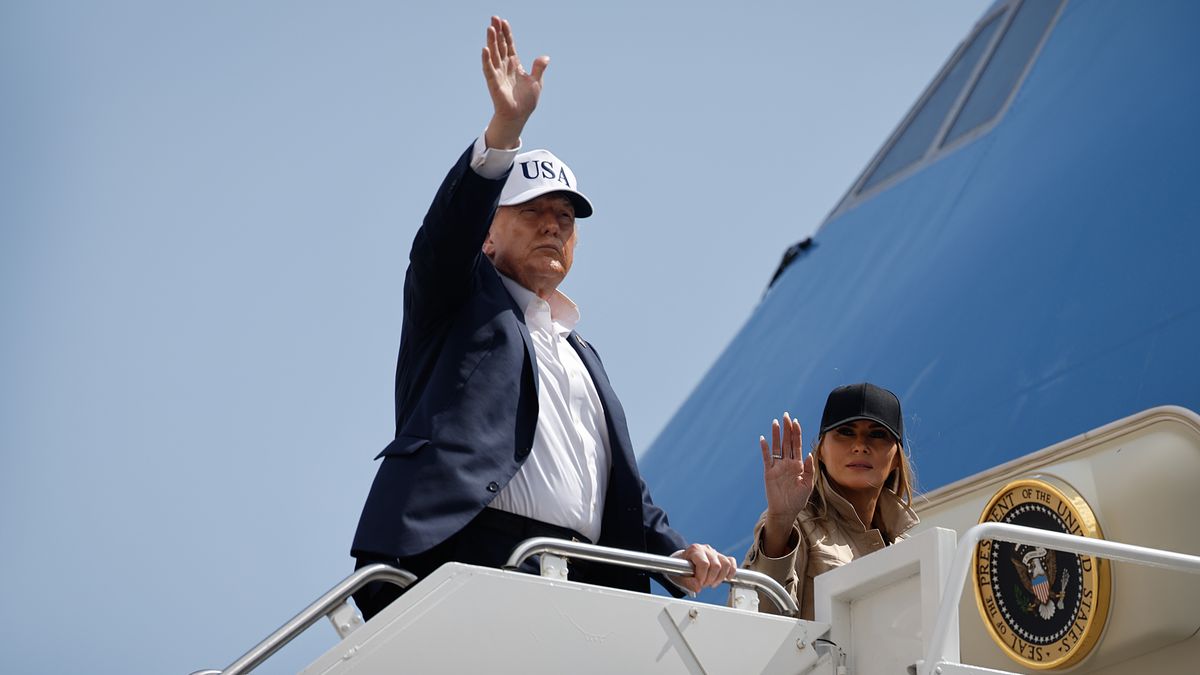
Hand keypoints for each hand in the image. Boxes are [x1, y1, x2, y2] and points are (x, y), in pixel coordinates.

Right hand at [481, 16, 547, 148]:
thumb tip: (545, 57)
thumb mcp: (537, 82)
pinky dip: (486, 60)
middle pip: (500, 46)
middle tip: (493, 18)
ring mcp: (498, 74)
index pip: (509, 45)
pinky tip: (485, 49)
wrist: (519, 116)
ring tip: (490, 28)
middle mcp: (504, 67)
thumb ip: (539, 68)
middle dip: (497, 32)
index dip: (506, 34)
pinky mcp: (494, 83)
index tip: (504, 21)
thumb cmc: (526, 100)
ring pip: (494, 54)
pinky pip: (489, 69)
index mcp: (514, 65)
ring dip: (491, 41)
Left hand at [672, 543, 737, 594]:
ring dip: (720, 577)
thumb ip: (687, 583)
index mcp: (694, 550)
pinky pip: (731, 562)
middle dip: (710, 579)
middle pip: (716, 565)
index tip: (698, 584)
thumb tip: (698, 587)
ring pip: (725, 564)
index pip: (704, 564)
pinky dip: (731, 571)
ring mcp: (714, 553)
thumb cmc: (678, 568)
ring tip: (712, 583)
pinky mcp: (721, 557)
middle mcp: (706, 549)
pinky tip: (726, 578)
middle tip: (703, 585)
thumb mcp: (678, 577)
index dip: (702, 577)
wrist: (680, 563)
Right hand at [759, 413, 814, 555]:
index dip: (796, 433)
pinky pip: (767, 458)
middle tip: (786, 415)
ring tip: (775, 422)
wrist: (786, 511)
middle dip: (787, 429)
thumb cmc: (798, 499)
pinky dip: (765, 449)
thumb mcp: (808, 485)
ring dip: (776, 435)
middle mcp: (787, 463)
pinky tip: (763, 439)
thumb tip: (809, 454)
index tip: (795, 421)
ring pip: (777, 447)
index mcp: (798, 465)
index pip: (797, 445)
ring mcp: (778, 466)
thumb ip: (809, 470)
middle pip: (787, 442)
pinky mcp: (769, 472)